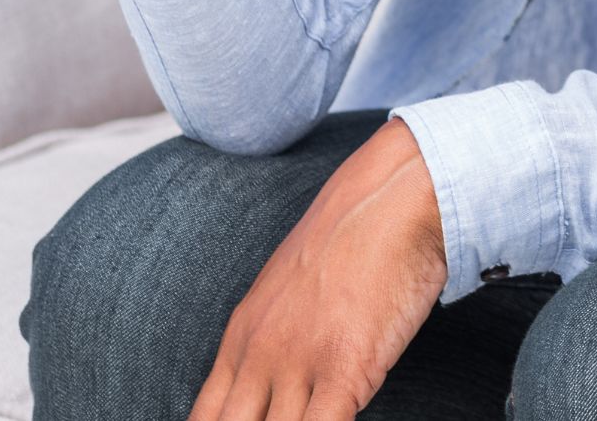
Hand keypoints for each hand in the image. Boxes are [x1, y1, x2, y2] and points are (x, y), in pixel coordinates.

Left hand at [186, 116, 449, 420]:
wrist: (391, 198)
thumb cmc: (353, 236)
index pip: (205, 420)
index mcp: (242, 339)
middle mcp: (260, 356)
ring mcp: (299, 364)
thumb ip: (275, 337)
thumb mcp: (288, 288)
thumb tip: (280, 380)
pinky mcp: (345, 371)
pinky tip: (341, 420)